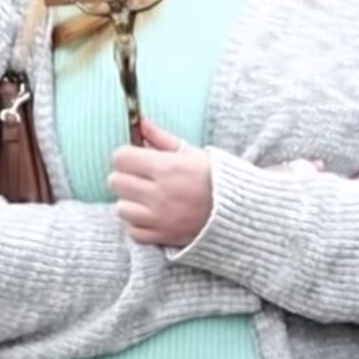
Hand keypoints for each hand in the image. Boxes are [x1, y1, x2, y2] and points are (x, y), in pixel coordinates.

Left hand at [111, 121, 215, 248]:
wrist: (243, 211)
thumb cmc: (218, 178)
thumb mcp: (193, 153)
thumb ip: (162, 138)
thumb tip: (141, 122)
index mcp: (169, 168)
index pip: (121, 158)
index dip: (127, 156)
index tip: (137, 159)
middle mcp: (161, 193)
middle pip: (115, 181)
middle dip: (127, 178)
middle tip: (143, 179)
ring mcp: (160, 217)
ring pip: (120, 207)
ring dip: (132, 203)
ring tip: (149, 199)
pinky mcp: (163, 236)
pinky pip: (132, 231)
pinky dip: (139, 224)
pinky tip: (153, 216)